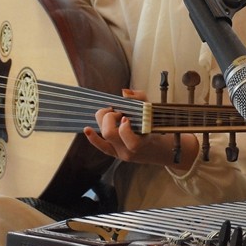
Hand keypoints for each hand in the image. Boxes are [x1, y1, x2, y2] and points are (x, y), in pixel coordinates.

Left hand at [82, 90, 197, 170]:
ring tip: (112, 114)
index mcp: (143, 141)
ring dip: (104, 121)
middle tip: (118, 111)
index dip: (124, 127)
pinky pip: (101, 146)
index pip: (129, 138)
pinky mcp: (114, 153)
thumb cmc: (155, 129)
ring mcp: (120, 152)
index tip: (126, 117)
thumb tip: (124, 92)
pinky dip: (93, 137)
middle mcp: (129, 150)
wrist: (158, 150)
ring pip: (104, 136)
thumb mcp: (153, 113)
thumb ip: (141, 99)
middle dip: (110, 117)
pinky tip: (87, 129)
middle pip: (110, 133)